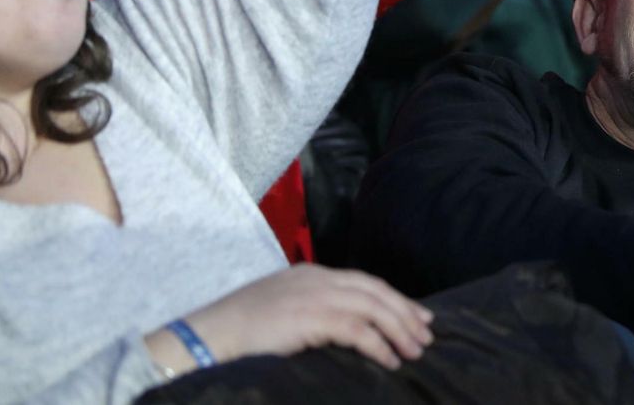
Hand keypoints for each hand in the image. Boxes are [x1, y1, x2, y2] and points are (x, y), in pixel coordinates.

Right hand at [170, 264, 433, 370]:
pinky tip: (390, 361)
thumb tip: (341, 331)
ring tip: (415, 352)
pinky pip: (358, 331)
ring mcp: (315, 295)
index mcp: (310, 274)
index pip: (364, 282)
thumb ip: (310, 312)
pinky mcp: (312, 318)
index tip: (416, 316)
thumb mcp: (279, 311)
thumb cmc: (238, 332)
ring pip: (373, 309)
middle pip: (376, 292)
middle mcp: (317, 279)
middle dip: (405, 313)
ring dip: (399, 331)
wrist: (207, 336)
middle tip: (426, 334)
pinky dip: (379, 346)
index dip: (393, 299)